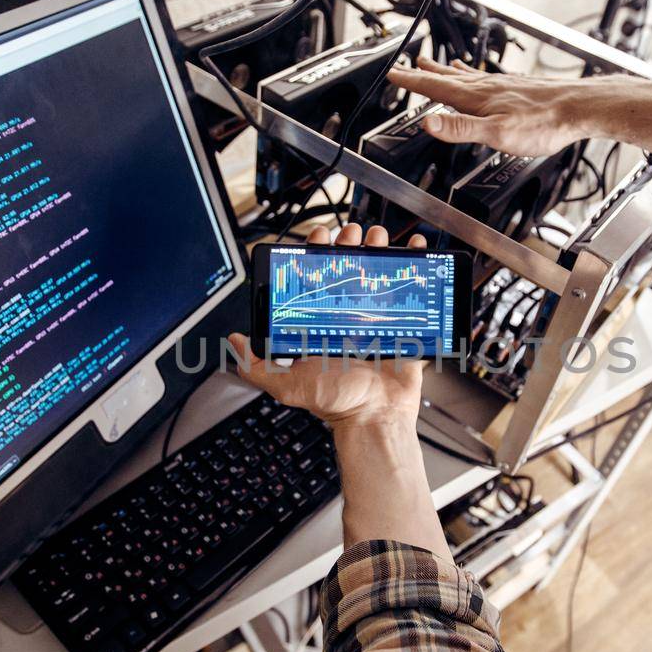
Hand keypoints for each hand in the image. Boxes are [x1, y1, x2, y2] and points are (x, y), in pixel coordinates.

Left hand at [228, 223, 430, 432]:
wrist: (376, 417)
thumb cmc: (336, 403)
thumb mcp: (288, 383)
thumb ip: (258, 364)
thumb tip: (235, 340)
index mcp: (322, 322)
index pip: (316, 277)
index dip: (316, 253)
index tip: (319, 237)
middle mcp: (348, 317)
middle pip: (348, 268)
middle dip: (349, 243)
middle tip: (351, 234)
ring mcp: (377, 319)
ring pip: (377, 273)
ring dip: (378, 248)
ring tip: (378, 238)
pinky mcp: (405, 326)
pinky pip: (413, 292)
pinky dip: (416, 265)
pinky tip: (415, 250)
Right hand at [386, 56, 597, 155]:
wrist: (578, 109)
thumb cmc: (544, 123)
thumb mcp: (496, 133)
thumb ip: (461, 128)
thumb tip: (428, 122)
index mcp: (477, 98)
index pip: (436, 87)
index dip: (412, 82)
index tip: (394, 74)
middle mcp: (487, 87)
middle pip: (448, 78)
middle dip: (425, 73)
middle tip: (407, 66)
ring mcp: (503, 86)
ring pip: (466, 77)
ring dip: (447, 72)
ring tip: (435, 65)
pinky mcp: (517, 89)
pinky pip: (486, 79)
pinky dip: (473, 76)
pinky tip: (480, 79)